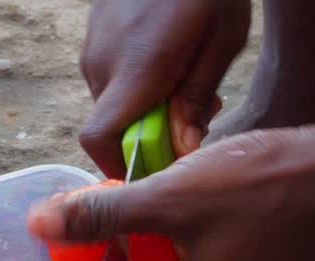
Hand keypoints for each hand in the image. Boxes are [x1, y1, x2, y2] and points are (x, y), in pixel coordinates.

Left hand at [28, 125, 314, 260]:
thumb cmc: (262, 188)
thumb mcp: (170, 199)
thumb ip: (102, 215)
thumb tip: (38, 224)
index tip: (65, 233)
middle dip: (114, 257)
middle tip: (90, 211)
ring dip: (145, 245)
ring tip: (126, 200)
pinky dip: (177, 242)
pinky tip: (168, 203)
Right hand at [80, 0, 249, 176]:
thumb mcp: (221, 44)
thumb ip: (197, 100)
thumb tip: (182, 150)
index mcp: (136, 69)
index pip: (99, 138)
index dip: (118, 165)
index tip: (152, 170)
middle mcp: (102, 62)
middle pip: (112, 125)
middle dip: (147, 135)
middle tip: (193, 119)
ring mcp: (93, 47)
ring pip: (112, 102)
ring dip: (143, 108)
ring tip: (185, 83)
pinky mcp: (94, 36)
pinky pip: (109, 76)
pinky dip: (135, 84)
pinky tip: (168, 63)